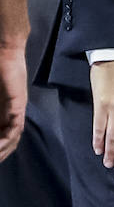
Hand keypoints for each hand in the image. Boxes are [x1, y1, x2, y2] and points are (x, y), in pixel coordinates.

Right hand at [0, 46, 24, 162]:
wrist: (4, 53)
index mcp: (2, 112)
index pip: (1, 136)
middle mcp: (11, 113)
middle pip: (8, 140)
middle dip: (0, 154)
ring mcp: (16, 109)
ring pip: (13, 138)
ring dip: (3, 151)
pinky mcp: (18, 105)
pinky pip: (15, 128)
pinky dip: (7, 139)